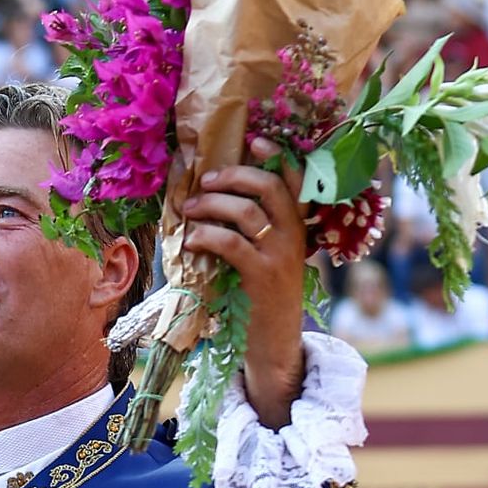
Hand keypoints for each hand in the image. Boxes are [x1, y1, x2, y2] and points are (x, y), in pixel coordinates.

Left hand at [183, 136, 307, 430]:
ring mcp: (280, 257)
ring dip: (212, 204)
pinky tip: (192, 240)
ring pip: (247, 211)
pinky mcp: (262, 277)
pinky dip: (207, 235)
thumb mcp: (263, 258)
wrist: (273, 346)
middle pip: (270, 188)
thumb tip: (214, 199)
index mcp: (296, 228)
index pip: (295, 183)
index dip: (278, 158)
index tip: (256, 140)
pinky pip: (231, 243)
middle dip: (234, 175)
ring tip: (190, 211)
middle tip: (205, 180)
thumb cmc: (259, 299)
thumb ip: (251, 232)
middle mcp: (293, 238)